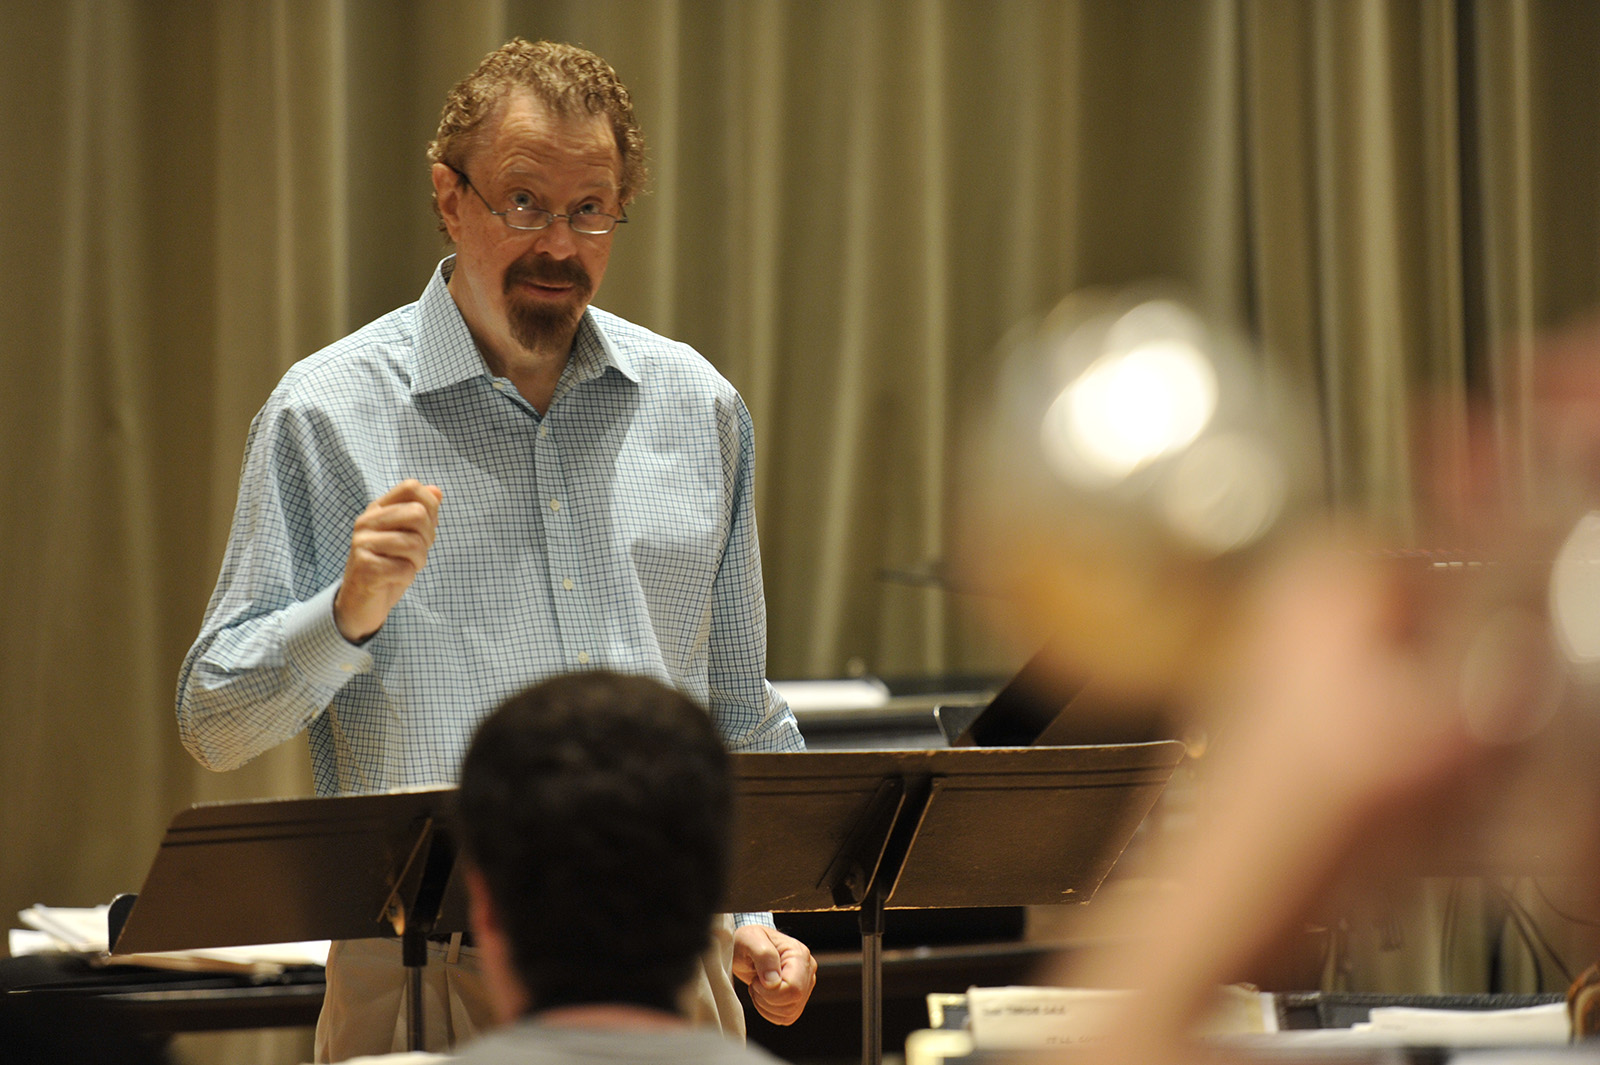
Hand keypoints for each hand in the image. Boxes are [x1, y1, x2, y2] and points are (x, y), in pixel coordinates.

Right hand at [333, 480, 442, 641]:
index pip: (410, 487)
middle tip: (416, 552)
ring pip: (413, 543)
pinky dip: (408, 576)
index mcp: (377, 509)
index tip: (425, 527)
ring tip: (407, 566)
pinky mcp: (365, 567)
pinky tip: (394, 578)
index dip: (430, 506)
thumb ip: (421, 513)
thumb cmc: (388, 566)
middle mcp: (367, 521)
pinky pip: (405, 568)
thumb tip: (437, 491)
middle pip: (417, 513)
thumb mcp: (407, 536)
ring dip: (419, 560)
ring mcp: (363, 543)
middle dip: (427, 537)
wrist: (361, 602)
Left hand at [731, 924, 816, 1025]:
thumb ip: (763, 955)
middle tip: (756, 983)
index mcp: (799, 954)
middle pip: (792, 1002)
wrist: (744, 948)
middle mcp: (807, 970)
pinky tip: (762, 996)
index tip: (756, 980)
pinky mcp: (797, 998)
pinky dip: (769, 1012)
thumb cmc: (746, 941)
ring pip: (789, 1013)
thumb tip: (774, 981)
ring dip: (766, 1006)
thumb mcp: (749, 939)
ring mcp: (804, 985)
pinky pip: (786, 1017)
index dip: (770, 992)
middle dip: (767, 999)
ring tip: (758, 987)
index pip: (794, 988)